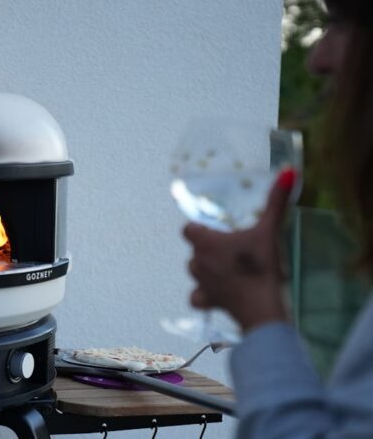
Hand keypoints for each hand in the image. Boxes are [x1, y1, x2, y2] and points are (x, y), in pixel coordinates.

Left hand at [183, 169, 296, 332]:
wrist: (262, 306)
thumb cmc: (261, 265)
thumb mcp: (270, 230)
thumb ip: (277, 201)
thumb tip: (288, 171)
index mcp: (206, 242)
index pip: (188, 229)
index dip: (199, 228)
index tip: (215, 229)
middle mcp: (197, 261)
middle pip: (194, 250)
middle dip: (207, 248)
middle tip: (230, 250)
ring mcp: (201, 283)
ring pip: (194, 272)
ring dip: (206, 269)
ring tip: (227, 269)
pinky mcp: (208, 302)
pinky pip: (196, 297)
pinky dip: (203, 294)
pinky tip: (217, 293)